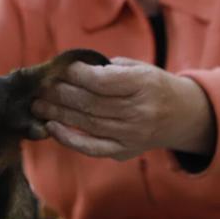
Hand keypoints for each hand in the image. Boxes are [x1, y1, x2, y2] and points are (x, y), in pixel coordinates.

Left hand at [31, 57, 214, 160]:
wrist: (181, 116)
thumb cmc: (152, 86)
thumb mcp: (140, 68)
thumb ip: (108, 68)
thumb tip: (69, 71)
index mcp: (144, 85)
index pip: (104, 82)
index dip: (78, 75)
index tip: (60, 69)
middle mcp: (140, 112)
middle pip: (91, 104)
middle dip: (61, 94)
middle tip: (40, 88)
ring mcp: (131, 134)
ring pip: (87, 124)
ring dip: (58, 114)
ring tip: (38, 105)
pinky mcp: (123, 151)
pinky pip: (91, 148)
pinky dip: (69, 139)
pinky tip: (51, 128)